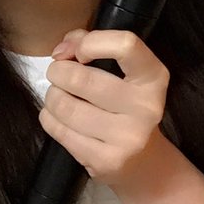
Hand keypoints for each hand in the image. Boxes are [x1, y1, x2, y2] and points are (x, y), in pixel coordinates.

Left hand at [39, 29, 169, 185]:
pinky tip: (58, 117)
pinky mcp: (106, 161)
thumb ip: (90, 44)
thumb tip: (61, 51)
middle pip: (82, 79)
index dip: (91, 42)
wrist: (143, 161)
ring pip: (65, 106)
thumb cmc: (123, 103)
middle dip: (58, 72)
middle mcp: (146, 107)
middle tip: (58, 75)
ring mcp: (127, 137)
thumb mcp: (120, 69)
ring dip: (52, 96)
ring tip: (58, 97)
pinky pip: (59, 130)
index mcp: (153, 77)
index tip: (80, 53)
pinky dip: (49, 118)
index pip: (125, 45)